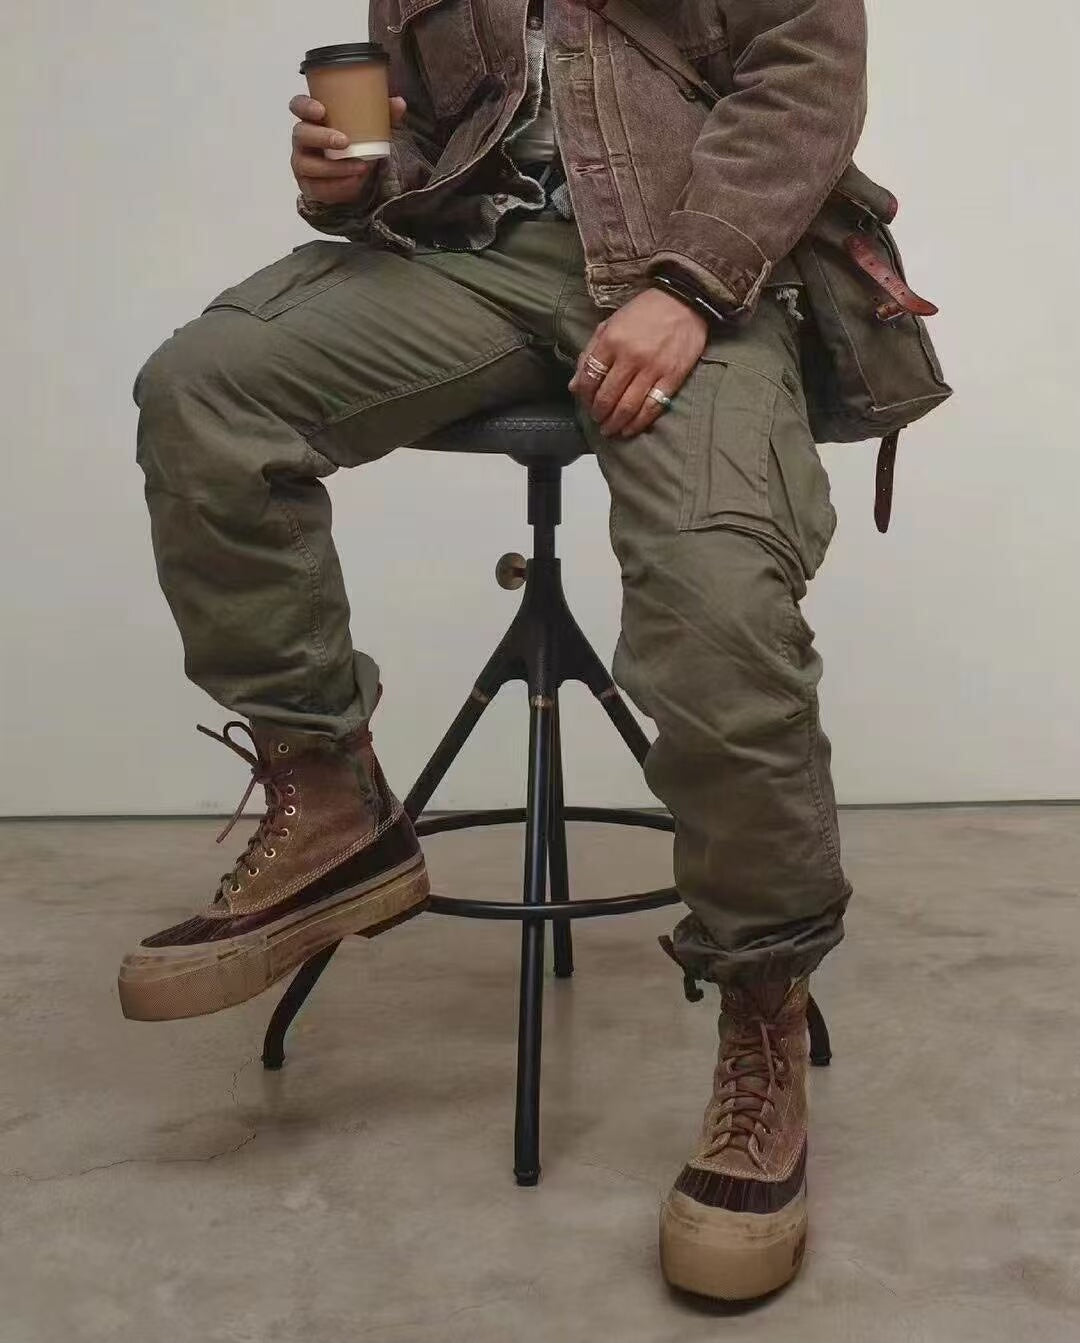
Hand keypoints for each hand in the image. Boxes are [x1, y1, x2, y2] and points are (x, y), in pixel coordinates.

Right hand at [290, 93, 406, 204]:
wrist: (354, 177)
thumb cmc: (356, 143)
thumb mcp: (370, 127)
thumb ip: (383, 114)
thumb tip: (399, 103)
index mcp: (313, 118)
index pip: (298, 105)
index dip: (304, 106)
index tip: (320, 110)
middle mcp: (303, 139)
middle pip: (301, 134)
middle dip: (321, 137)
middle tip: (345, 142)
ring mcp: (302, 162)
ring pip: (308, 165)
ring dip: (334, 167)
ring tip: (360, 168)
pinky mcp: (308, 185)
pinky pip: (318, 188)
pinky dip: (338, 187)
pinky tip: (354, 183)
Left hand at [569, 288, 708, 438]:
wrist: (684, 301)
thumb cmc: (644, 312)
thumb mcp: (610, 324)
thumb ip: (590, 353)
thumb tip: (574, 386)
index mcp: (611, 341)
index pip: (589, 379)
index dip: (584, 397)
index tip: (585, 403)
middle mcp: (630, 357)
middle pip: (607, 397)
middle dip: (598, 414)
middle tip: (597, 419)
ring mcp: (653, 369)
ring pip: (627, 407)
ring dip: (615, 423)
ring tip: (610, 429)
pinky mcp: (672, 378)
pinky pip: (652, 408)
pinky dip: (638, 424)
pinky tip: (629, 430)